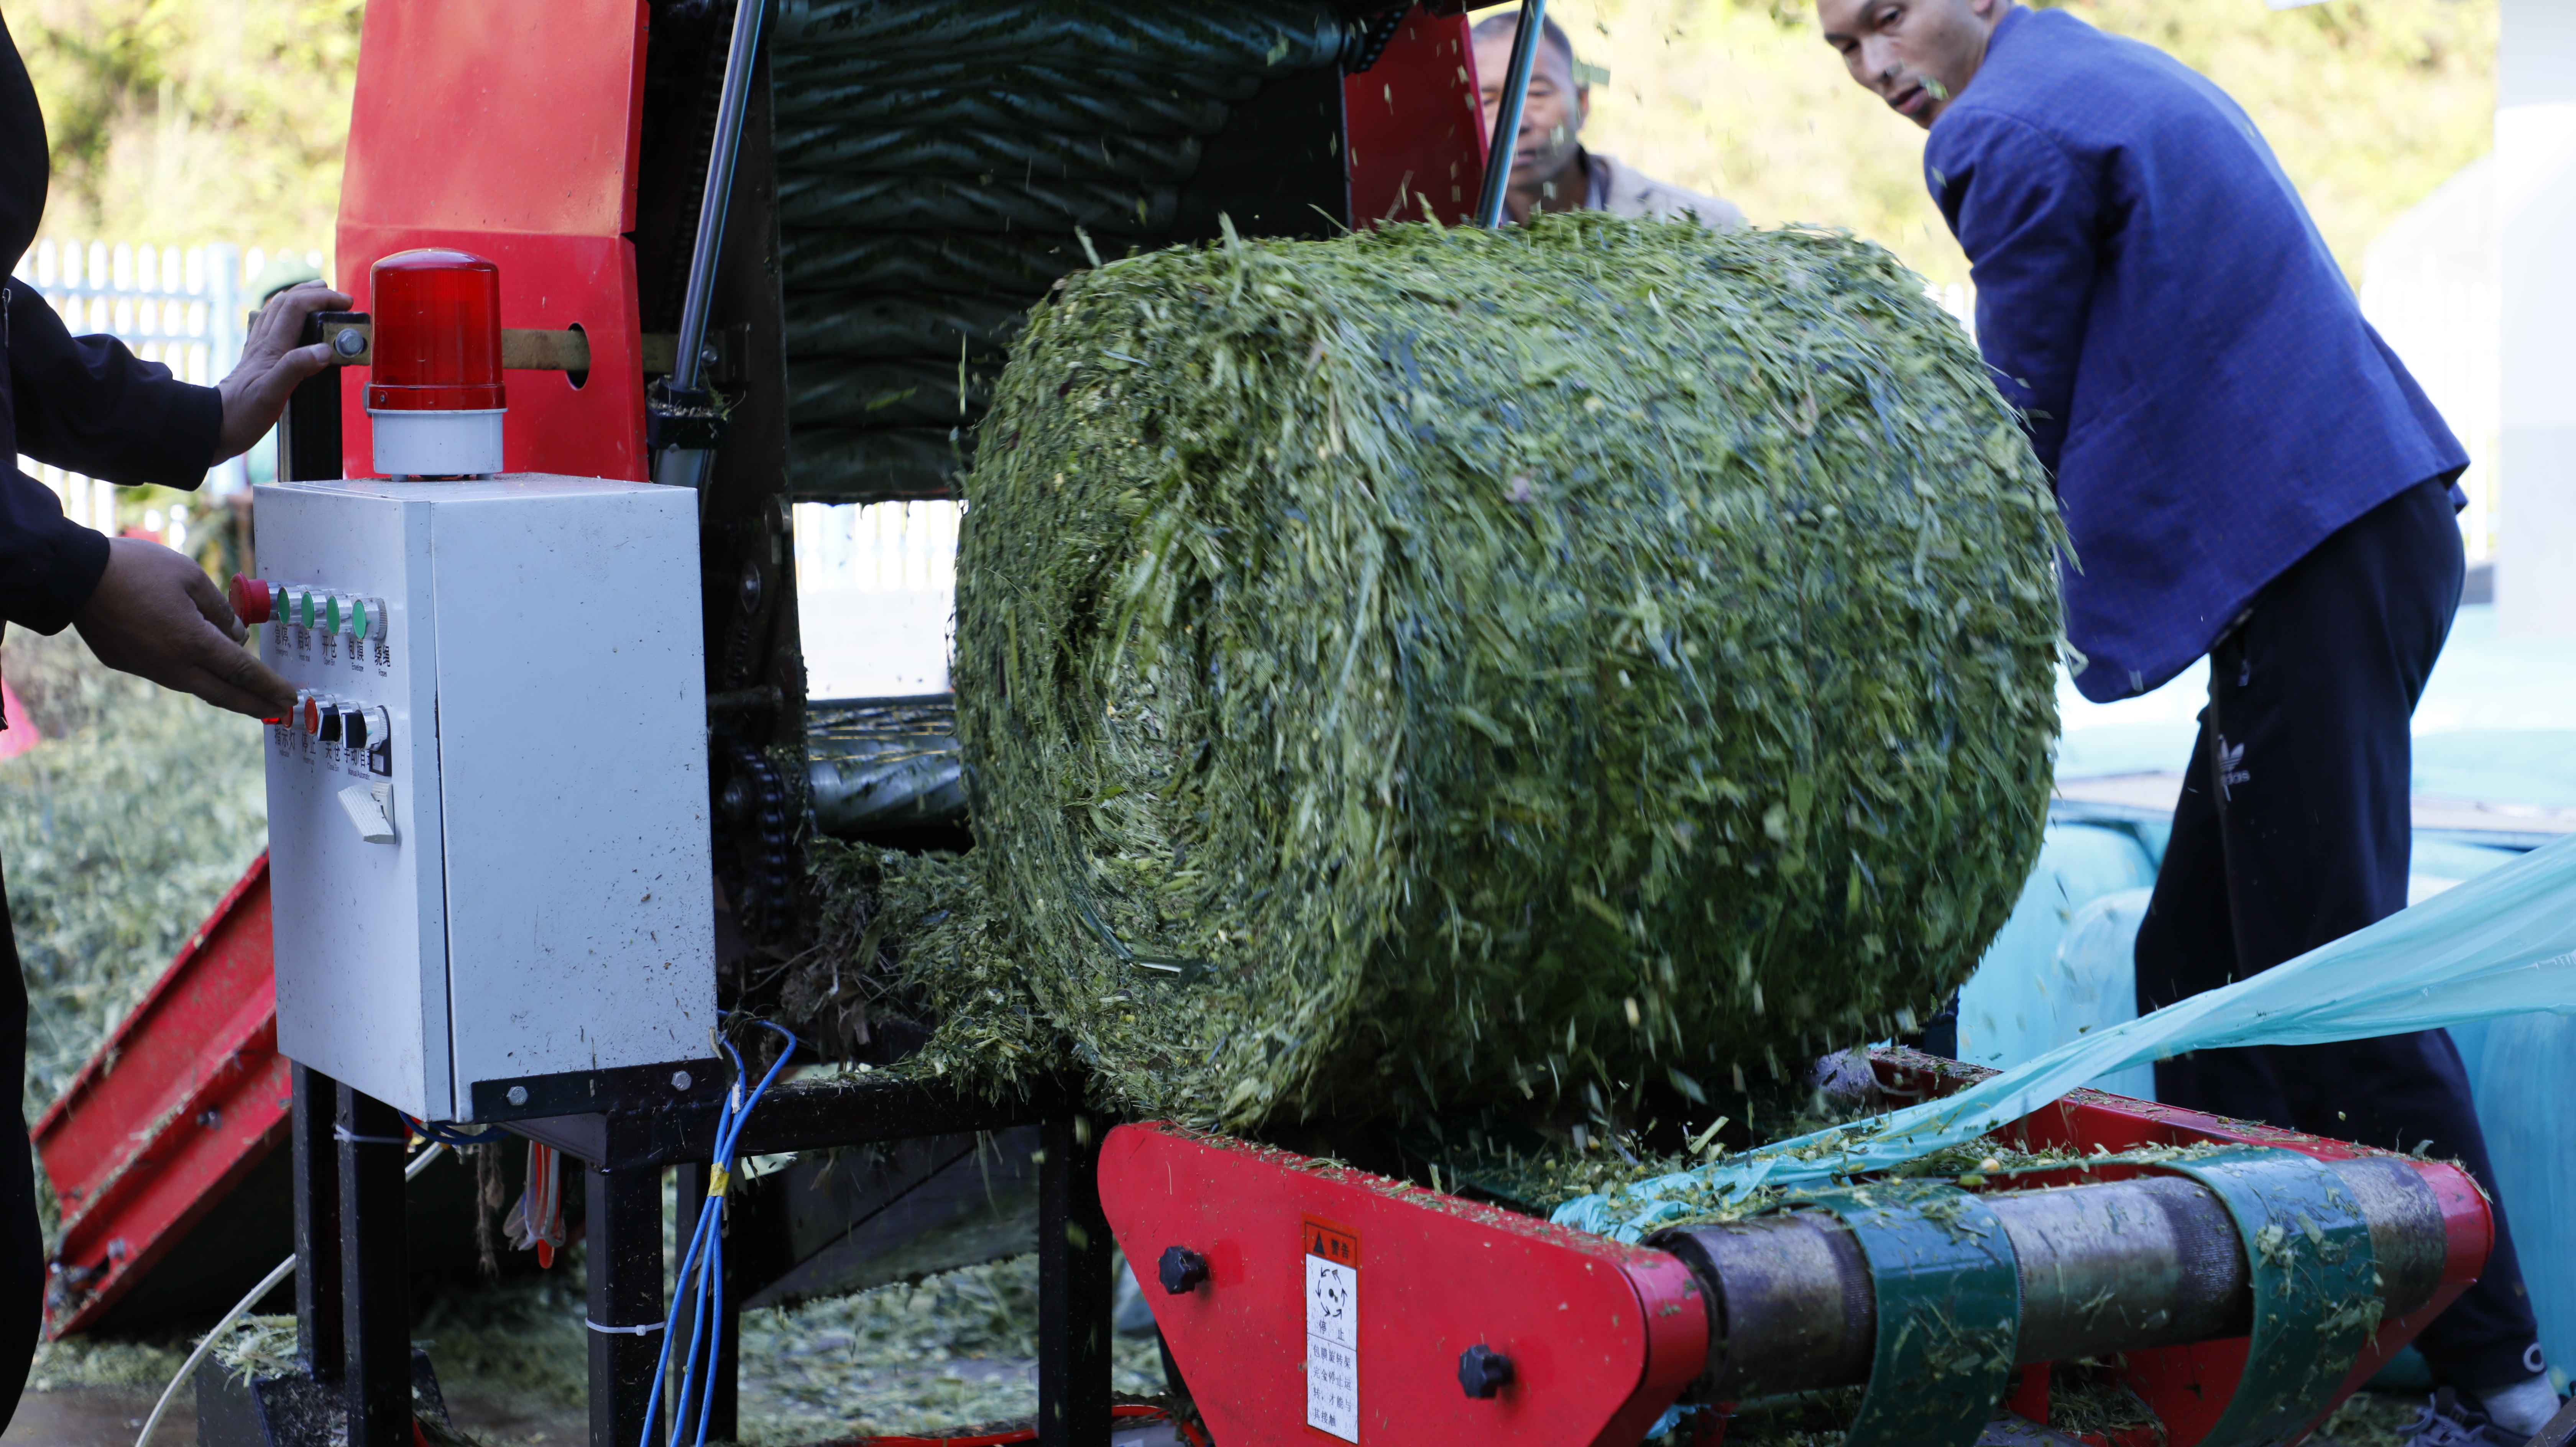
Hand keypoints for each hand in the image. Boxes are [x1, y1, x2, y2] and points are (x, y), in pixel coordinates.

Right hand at [73, 538, 297, 718]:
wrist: (75, 576)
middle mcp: (171, 664)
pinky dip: (194, 678)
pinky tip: (205, 674)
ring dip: (225, 693)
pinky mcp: (126, 664)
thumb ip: (220, 610)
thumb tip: (237, 636)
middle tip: (279, 712)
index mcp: (192, 642)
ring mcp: (147, 668)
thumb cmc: (137, 569)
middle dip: (255, 704)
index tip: (289, 697)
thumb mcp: (190, 577)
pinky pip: (169, 675)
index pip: (243, 671)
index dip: (269, 686)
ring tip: (248, 697)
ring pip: (196, 686)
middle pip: (223, 693)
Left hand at [214, 280, 353, 459]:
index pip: (296, 307)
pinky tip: (290, 325)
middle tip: (336, 297)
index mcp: (271, 348)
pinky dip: (285, 317)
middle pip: (286, 302)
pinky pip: (271, 329)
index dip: (322, 299)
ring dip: (299, 299)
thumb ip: (297, 368)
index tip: (344, 303)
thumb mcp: (272, 394)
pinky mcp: (257, 361)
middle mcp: (263, 344)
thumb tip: (324, 350)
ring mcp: (258, 351)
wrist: (216, 426)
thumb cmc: (241, 413)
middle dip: (313, 293)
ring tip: (317, 298)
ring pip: (277, 312)